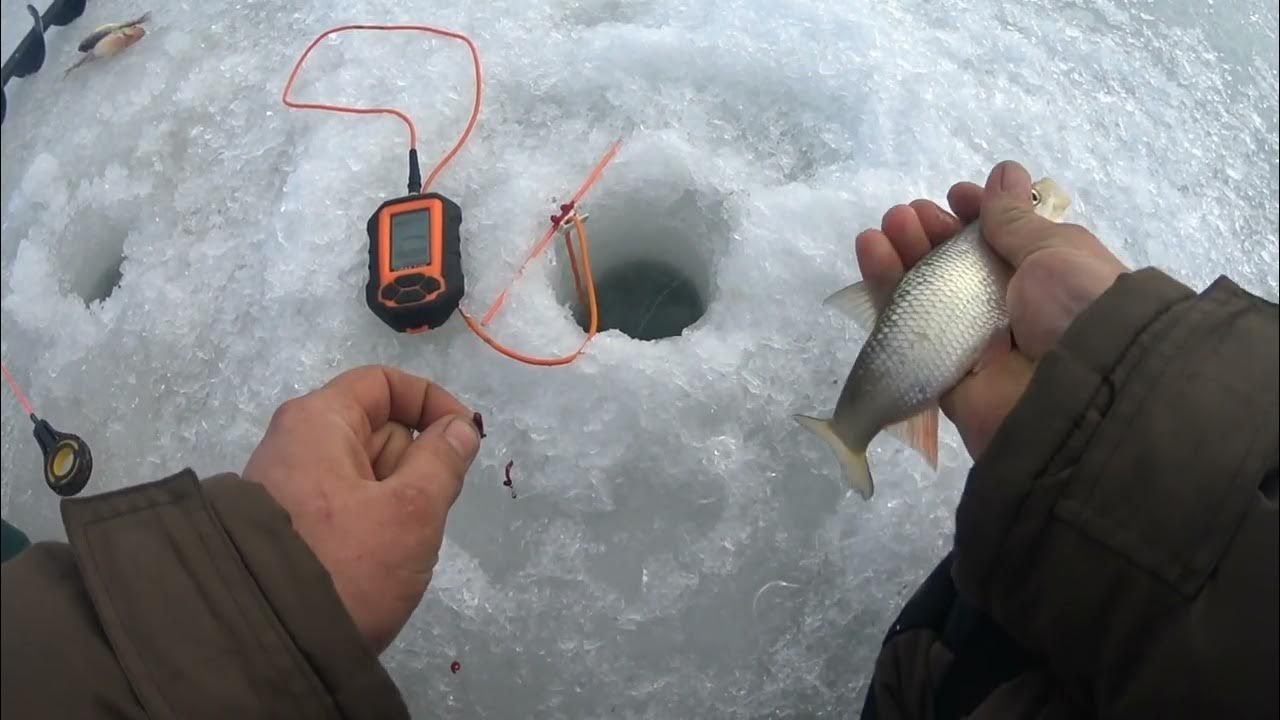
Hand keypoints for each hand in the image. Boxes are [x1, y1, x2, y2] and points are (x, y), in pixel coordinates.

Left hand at [242, 365, 479, 652]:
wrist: (271, 646)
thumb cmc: (346, 565)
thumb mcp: (412, 510)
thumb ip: (443, 460)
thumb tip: (458, 427)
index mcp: (317, 422)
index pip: (383, 383)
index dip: (432, 401)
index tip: (465, 440)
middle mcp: (295, 444)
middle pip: (377, 428)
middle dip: (414, 465)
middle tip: (423, 513)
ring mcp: (288, 488)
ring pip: (367, 473)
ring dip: (396, 502)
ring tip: (394, 547)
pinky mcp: (288, 528)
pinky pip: (346, 507)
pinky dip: (371, 524)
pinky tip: (374, 562)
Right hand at [855, 160, 1128, 458]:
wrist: (1080, 395)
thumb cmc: (1078, 308)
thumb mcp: (1054, 251)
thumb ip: (1015, 218)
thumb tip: (1004, 171)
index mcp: (1047, 280)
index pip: (1004, 243)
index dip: (978, 215)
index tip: (956, 195)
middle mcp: (1011, 311)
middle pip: (960, 268)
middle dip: (934, 234)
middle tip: (912, 213)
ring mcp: (974, 343)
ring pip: (929, 295)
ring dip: (906, 255)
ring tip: (888, 225)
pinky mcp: (941, 373)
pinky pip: (907, 329)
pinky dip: (885, 290)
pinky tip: (872, 252)